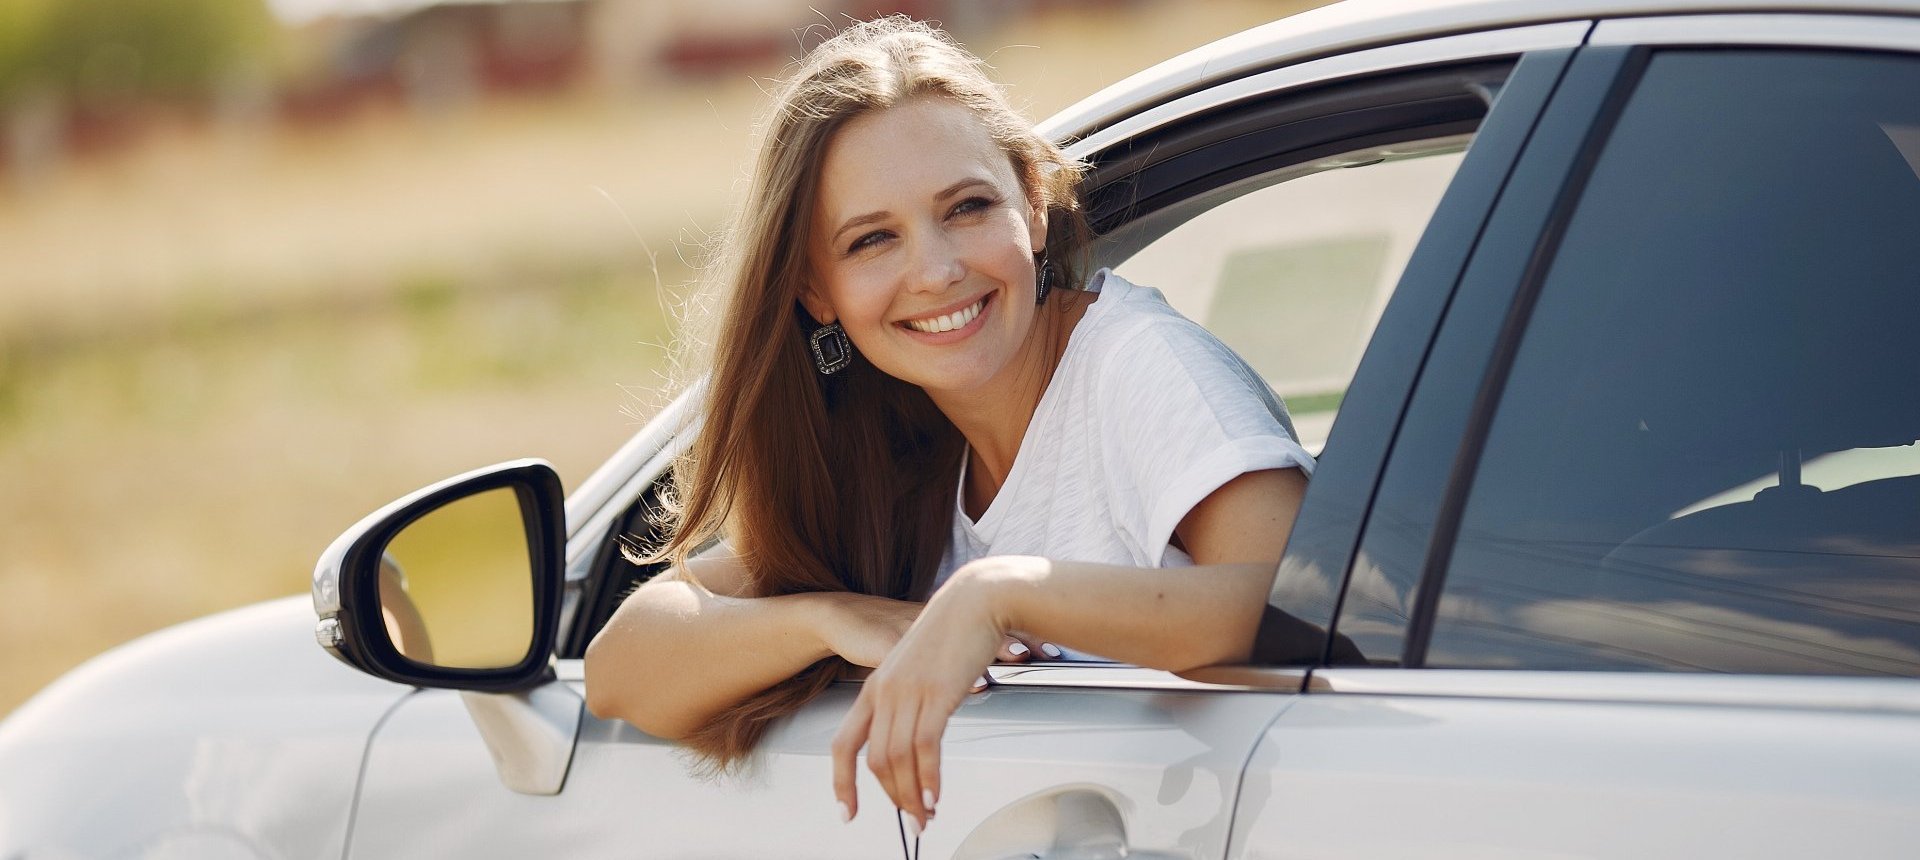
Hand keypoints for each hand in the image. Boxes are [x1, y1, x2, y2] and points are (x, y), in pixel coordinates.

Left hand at [831, 556, 1046, 831]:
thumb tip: (920, 740)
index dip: (842, 782)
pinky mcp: (937, 693)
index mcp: (875, 687)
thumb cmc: (954, 631)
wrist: (977, 599)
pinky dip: (928, 779)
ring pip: (898, 759)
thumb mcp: (919, 669)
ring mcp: (909, 692)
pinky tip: (935, 795)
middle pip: (875, 760)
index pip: (844, 744)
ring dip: (912, 796)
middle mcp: (885, 691)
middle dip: (892, 798)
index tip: (847, 811)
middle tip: (912, 821)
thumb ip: (912, 701)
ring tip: (927, 816)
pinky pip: (925, 748)